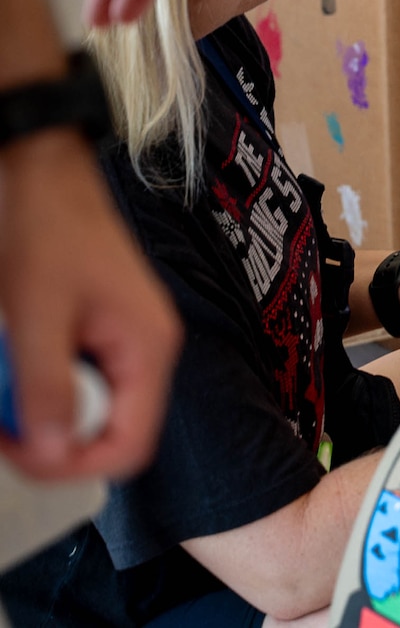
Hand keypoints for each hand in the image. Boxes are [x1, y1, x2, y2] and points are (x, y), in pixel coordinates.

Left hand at [0, 128, 178, 480]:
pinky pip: (68, 373)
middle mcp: (142, 350)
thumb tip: (55, 454)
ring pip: (82, 403)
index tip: (23, 452)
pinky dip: (32, 375)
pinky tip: (10, 352)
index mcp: (147, 348)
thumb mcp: (38, 315)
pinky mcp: (94, 328)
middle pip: (104, 429)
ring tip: (0, 380)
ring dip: (34, 402)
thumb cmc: (48, 227)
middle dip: (46, 433)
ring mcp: (119, 339)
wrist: (42, 171)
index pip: (130, 444)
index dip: (76, 465)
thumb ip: (47, 388)